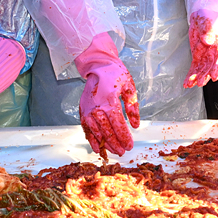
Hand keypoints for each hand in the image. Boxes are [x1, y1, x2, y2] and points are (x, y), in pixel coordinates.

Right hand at [74, 33, 139, 158]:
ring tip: (114, 151)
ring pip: (96, 132)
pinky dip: (92, 140)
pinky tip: (98, 148)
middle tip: (123, 151)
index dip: (124, 137)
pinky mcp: (82, 110)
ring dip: (105, 144)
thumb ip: (133, 106)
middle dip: (116, 143)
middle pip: (107, 131)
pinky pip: (86, 129)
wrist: (97, 65)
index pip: (118, 124)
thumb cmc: (115, 74)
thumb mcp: (129, 86)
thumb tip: (135, 125)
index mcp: (110, 100)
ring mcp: (88, 110)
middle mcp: (96, 107)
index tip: (130, 145)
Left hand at [184, 11, 217, 87]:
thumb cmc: (210, 18)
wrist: (203, 16)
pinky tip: (186, 83)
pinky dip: (190, 76)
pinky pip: (194, 68)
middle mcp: (215, 54)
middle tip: (200, 82)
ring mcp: (206, 57)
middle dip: (205, 76)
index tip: (214, 76)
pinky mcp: (197, 57)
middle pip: (210, 67)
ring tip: (190, 85)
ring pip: (201, 70)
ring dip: (196, 78)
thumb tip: (207, 41)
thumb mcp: (209, 22)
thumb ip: (208, 32)